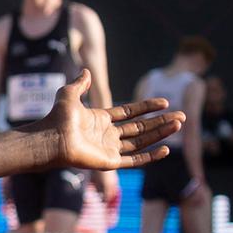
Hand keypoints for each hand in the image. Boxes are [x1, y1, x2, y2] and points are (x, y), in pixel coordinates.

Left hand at [47, 69, 180, 171]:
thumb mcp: (69, 94)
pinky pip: (134, 160)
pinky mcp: (109, 162)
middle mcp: (107, 135)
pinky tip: (166, 149)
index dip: (147, 107)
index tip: (165, 102)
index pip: (130, 113)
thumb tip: (85, 70)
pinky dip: (150, 156)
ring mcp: (109, 149)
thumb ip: (79, 84)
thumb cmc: (56, 118)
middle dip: (161, 122)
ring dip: (160, 134)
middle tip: (181, 116)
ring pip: (141, 142)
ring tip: (178, 125)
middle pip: (140, 128)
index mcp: (100, 120)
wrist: (51, 138)